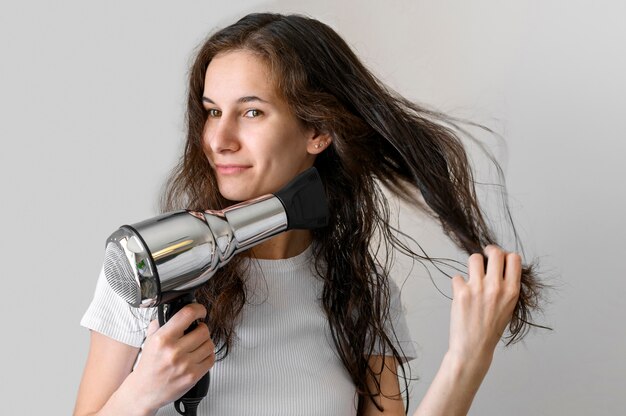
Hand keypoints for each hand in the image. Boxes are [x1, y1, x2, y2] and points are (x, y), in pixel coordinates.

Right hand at [131, 303, 214, 410]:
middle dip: (202, 329)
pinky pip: (211, 359)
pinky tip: (198, 356)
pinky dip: (207, 356)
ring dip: (205, 342)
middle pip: (203, 331)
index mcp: (162, 339)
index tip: (200, 311)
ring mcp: (184, 365)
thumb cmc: (148, 366)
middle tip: (196, 331)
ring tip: (197, 345)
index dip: (198, 309)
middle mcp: (174, 352)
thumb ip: (161, 323)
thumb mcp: (149, 340)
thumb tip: (174, 309)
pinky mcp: (192, 377)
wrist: (143, 391)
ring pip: (209, 344)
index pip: (187, 314)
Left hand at [448, 245, 520, 373]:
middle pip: (495, 252)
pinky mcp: (461, 292)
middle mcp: (496, 287)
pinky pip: (457, 276)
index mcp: (512, 291)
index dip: (506, 255)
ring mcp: (478, 288)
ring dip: (472, 265)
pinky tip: (461, 295)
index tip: (498, 258)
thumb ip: (506, 286)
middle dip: (489, 252)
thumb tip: (500, 265)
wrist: (474, 347)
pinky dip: (458, 284)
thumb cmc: (491, 329)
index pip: (514, 258)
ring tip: (472, 277)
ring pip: (474, 258)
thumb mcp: (508, 307)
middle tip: (484, 258)